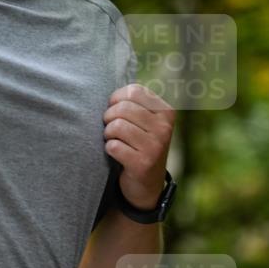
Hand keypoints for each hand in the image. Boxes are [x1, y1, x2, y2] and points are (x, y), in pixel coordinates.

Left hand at [103, 84, 175, 209]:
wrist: (145, 185)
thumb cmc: (138, 145)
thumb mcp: (144, 121)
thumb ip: (132, 102)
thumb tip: (102, 83)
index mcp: (166, 112)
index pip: (132, 91)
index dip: (115, 100)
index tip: (115, 112)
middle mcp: (165, 127)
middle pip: (122, 108)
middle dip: (109, 119)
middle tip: (112, 130)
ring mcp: (156, 146)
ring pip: (116, 127)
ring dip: (108, 135)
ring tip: (115, 141)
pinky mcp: (143, 163)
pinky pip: (113, 146)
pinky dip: (109, 150)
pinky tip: (117, 155)